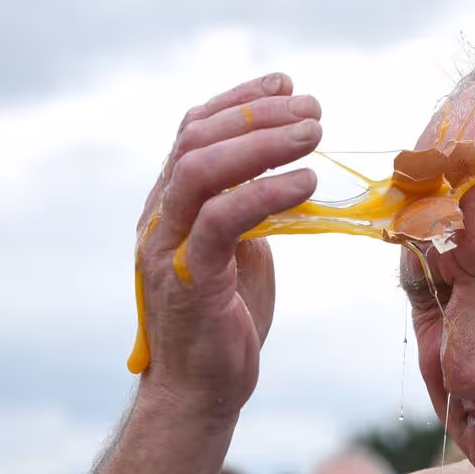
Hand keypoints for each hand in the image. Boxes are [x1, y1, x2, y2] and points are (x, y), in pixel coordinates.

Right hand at [134, 73, 320, 418]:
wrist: (202, 390)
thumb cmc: (226, 320)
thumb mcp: (243, 250)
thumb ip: (252, 210)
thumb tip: (290, 174)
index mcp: (171, 203)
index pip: (194, 130)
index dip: (240, 98)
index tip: (286, 83)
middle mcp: (160, 216)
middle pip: (197, 138)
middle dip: (258, 113)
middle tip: (313, 109)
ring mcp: (167, 246)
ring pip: (201, 169)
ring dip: (263, 143)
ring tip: (315, 133)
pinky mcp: (189, 279)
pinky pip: (221, 221)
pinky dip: (266, 194)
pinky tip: (307, 183)